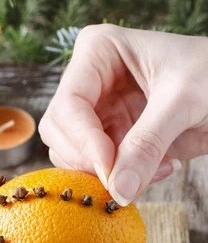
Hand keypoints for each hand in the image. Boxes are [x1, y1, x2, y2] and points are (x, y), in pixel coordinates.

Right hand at [39, 25, 207, 204]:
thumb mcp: (182, 101)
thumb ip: (148, 143)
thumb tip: (118, 190)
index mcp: (99, 52)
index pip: (69, 102)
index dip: (82, 138)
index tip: (108, 165)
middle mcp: (90, 81)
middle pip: (59, 130)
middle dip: (87, 159)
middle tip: (122, 178)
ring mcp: (99, 111)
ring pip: (71, 153)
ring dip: (106, 173)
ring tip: (156, 167)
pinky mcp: (113, 137)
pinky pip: (98, 168)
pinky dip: (124, 178)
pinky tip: (161, 167)